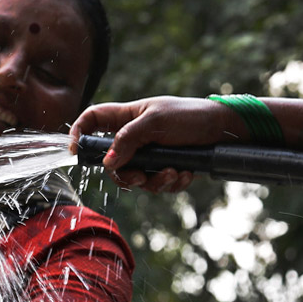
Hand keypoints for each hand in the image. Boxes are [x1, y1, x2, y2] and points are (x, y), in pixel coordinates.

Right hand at [70, 96, 245, 192]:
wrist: (226, 131)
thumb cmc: (191, 117)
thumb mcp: (155, 123)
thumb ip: (127, 141)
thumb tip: (107, 163)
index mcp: (126, 117)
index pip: (92, 119)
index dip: (79, 132)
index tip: (76, 151)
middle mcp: (133, 137)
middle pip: (111, 162)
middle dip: (125, 175)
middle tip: (140, 177)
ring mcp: (149, 154)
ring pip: (135, 178)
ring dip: (154, 181)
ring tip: (174, 172)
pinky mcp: (165, 167)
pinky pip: (157, 185)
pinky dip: (171, 183)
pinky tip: (184, 174)